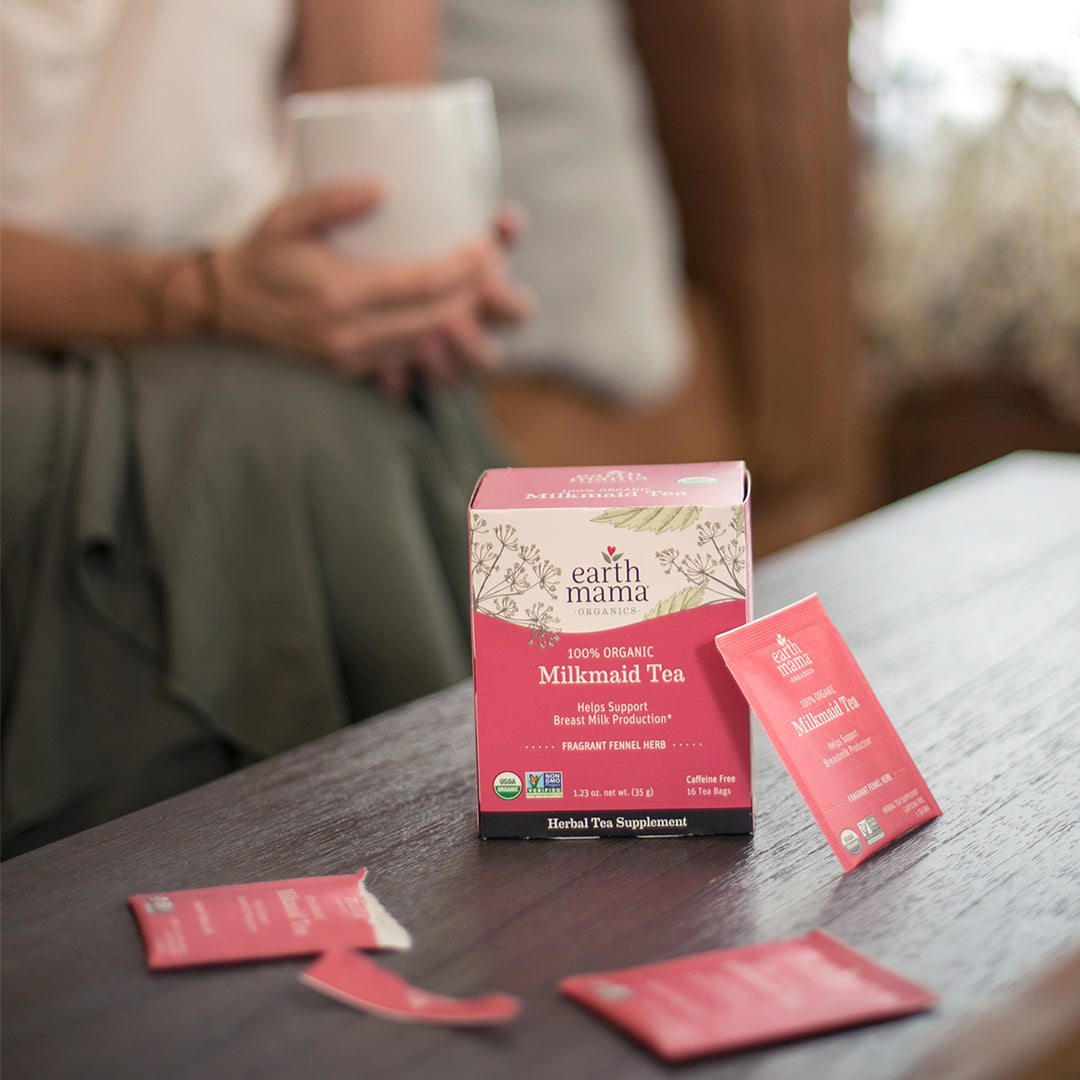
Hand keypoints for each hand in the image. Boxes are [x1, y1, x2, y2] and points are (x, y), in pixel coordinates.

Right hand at [213, 181, 506, 383]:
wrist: (225, 306)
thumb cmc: (260, 253)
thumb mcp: (284, 215)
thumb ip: (330, 199)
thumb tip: (380, 186)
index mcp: (338, 294)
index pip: (419, 284)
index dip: (460, 268)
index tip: (487, 246)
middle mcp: (349, 333)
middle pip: (434, 318)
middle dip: (472, 293)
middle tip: (497, 266)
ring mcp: (352, 357)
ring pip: (427, 342)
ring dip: (461, 318)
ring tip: (483, 287)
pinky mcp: (353, 369)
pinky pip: (409, 356)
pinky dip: (436, 336)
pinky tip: (453, 314)